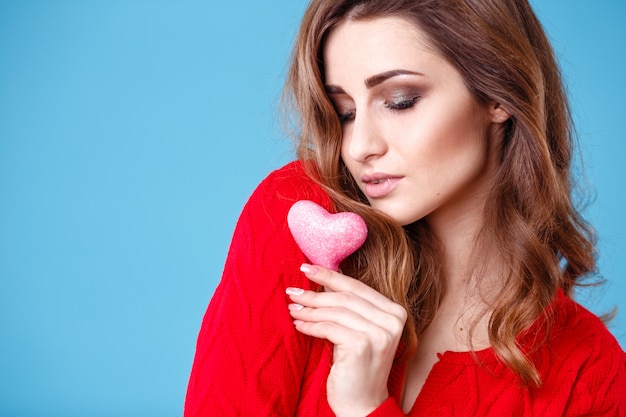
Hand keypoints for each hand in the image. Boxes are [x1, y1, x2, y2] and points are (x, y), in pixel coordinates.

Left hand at [286, 263, 406, 416]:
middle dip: (315, 293)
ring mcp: (379, 333)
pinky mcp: (361, 345)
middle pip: (345, 298)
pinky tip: (299, 326)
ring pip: (335, 312)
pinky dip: (311, 326)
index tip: (306, 268)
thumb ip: (349, 307)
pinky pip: (328, 328)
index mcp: (395, 312)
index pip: (357, 287)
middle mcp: (392, 321)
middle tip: (292, 291)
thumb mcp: (359, 331)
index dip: (330, 276)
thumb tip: (322, 280)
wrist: (364, 404)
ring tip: (293, 309)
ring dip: (309, 310)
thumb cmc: (358, 366)